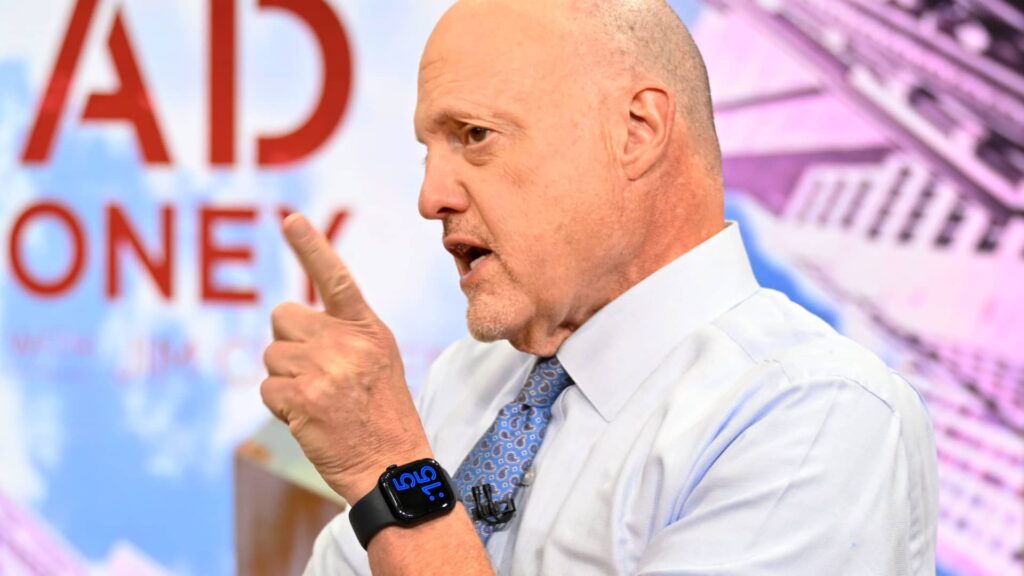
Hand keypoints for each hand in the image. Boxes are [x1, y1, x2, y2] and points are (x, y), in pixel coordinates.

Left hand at [261, 214, 431, 502]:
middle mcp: (346, 342)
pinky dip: (281, 406)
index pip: (337, 278)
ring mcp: (323, 369)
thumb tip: (292, 322)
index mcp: (368, 328)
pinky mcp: (302, 398)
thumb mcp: (380, 360)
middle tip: (316, 372)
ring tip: (319, 400)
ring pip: (271, 356)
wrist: (393, 464)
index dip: (312, 247)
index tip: (289, 220)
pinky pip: (267, 389)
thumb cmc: (384, 414)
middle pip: (283, 319)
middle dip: (290, 343)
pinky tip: (310, 418)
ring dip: (286, 378)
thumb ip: (345, 333)